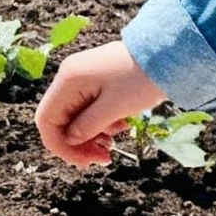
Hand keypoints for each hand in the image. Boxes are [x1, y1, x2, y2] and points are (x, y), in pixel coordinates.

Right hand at [35, 41, 165, 167]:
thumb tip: (71, 140)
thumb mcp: (114, 108)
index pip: (46, 119)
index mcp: (69, 80)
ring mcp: (84, 78)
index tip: (82, 162)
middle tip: (103, 159)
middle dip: (79, 144)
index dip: (60, 145)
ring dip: (91, 136)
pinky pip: (91, 109)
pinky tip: (120, 127)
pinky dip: (102, 123)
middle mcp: (71, 77)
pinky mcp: (99, 81)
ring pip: (76, 117)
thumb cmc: (142, 79)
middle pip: (61, 120)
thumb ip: (88, 126)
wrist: (169, 53)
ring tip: (113, 144)